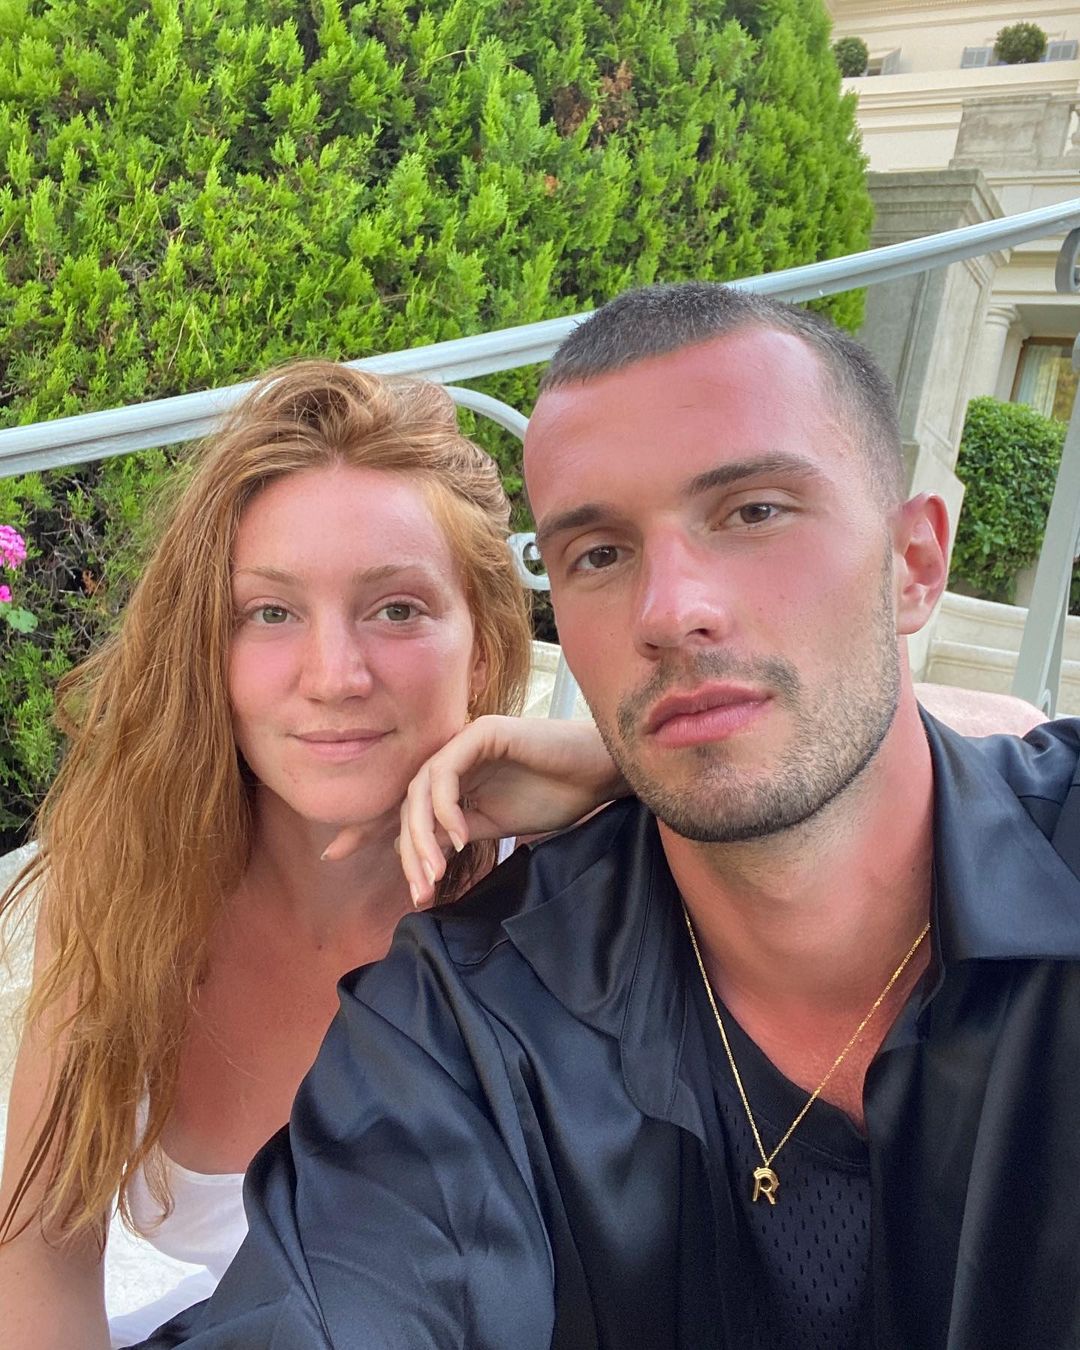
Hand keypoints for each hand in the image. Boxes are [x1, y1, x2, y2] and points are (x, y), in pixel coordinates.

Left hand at [321, 716, 626, 905]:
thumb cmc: (558, 797)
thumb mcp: (496, 826)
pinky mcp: (482, 733)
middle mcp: (451, 757)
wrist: (600, 774)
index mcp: (452, 779)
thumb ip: (457, 834)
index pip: (400, 805)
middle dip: (405, 850)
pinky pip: (446, 772)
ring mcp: (464, 742)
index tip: (334, 856)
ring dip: (423, 836)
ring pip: (420, 791)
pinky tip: (458, 838)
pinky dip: (445, 808)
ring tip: (434, 873)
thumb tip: (420, 861)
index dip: (366, 828)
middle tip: (418, 889)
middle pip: (406, 804)